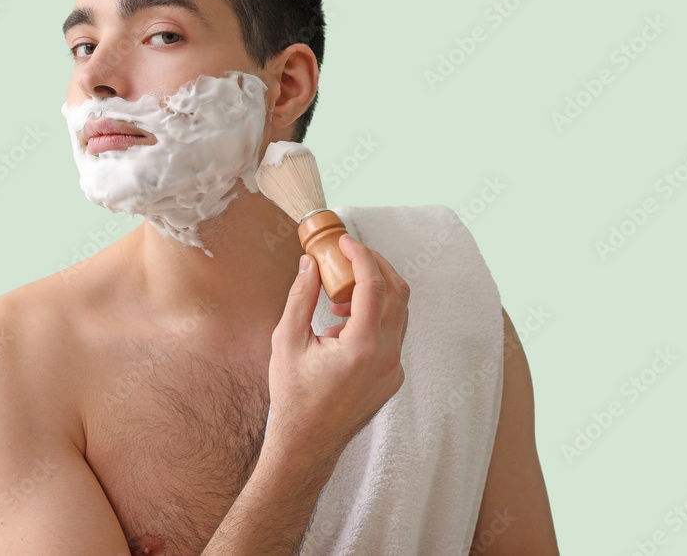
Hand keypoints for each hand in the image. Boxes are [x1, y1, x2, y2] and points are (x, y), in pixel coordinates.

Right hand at [266, 233, 408, 461]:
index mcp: (362, 347)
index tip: (343, 242)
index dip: (360, 256)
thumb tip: (309, 264)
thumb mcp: (287, 341)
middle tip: (349, 254)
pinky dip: (373, 318)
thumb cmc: (293, 396)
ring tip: (337, 297)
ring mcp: (395, 369)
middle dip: (376, 266)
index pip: (374, 286)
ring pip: (399, 315)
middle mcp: (387, 357)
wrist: (307, 444)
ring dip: (374, 293)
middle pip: (398, 294)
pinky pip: (392, 335)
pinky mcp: (393, 378)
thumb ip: (301, 298)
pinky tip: (341, 327)